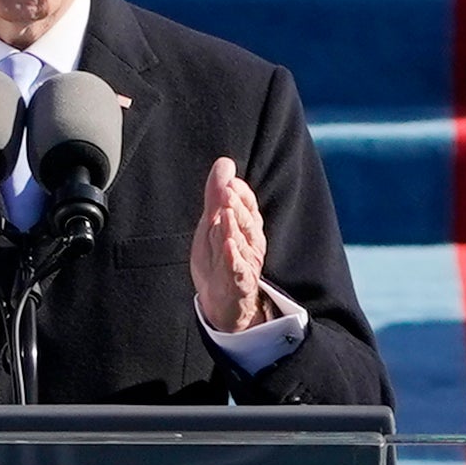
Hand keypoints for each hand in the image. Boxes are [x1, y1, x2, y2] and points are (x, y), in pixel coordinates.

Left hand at [195, 154, 281, 341]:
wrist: (221, 301)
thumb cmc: (220, 257)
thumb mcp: (214, 224)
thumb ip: (217, 195)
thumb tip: (225, 162)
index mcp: (247, 227)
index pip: (248, 206)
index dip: (241, 194)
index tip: (230, 182)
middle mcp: (251, 243)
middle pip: (246, 222)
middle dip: (237, 207)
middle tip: (226, 192)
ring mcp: (246, 264)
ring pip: (242, 244)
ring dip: (234, 229)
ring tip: (225, 215)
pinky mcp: (239, 284)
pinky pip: (239, 271)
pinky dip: (235, 259)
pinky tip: (229, 248)